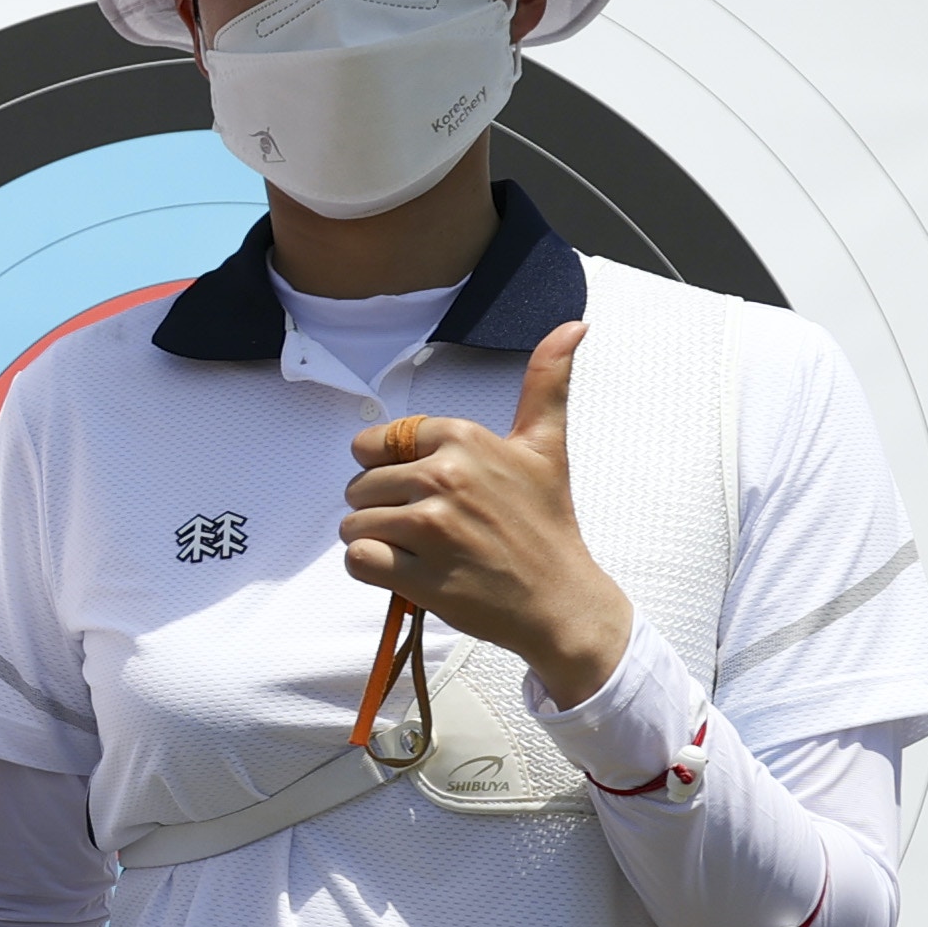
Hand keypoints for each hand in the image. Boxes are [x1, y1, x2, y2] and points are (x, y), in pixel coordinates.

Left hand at [342, 318, 631, 707]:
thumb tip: (573, 325)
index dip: (391, 469)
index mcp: (464, 439)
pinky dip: (373, 570)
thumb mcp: (546, 446)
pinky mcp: (419, 576)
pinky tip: (408, 572)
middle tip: (429, 528)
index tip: (427, 489)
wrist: (561, 600)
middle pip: (360, 485)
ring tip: (420, 550)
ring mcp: (431, 529)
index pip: (376, 442)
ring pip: (354, 524)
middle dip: (383, 508)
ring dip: (377, 542)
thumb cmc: (547, 524)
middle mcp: (445, 477)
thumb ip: (546, 382)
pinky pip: (357, 560)